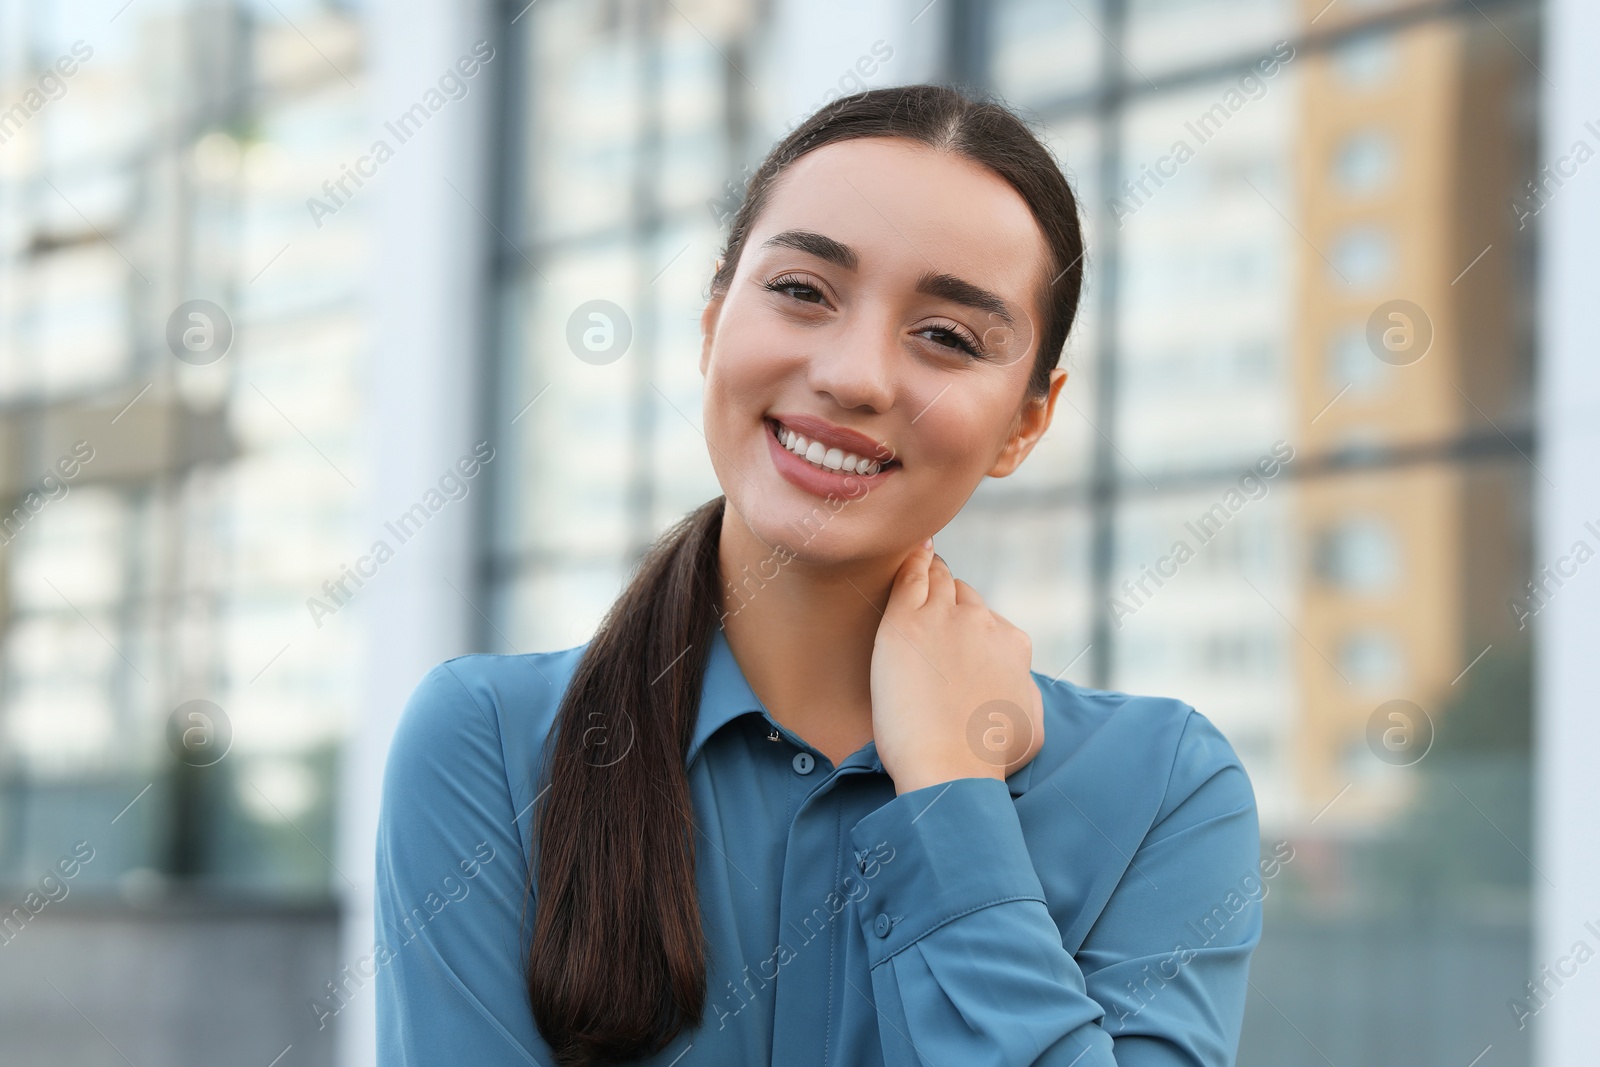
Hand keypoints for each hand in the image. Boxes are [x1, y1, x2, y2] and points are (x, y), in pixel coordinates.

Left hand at [870, 538, 1044, 795]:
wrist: (951, 768)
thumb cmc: (989, 759)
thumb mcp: (1032, 726)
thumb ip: (1025, 691)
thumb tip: (1019, 680)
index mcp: (1012, 644)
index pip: (989, 621)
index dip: (971, 628)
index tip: (955, 637)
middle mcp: (982, 623)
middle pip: (962, 595)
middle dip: (949, 599)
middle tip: (931, 603)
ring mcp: (943, 618)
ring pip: (937, 581)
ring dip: (930, 574)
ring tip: (920, 567)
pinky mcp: (905, 622)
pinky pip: (909, 577)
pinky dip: (911, 563)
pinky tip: (910, 554)